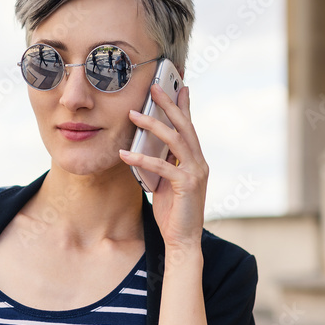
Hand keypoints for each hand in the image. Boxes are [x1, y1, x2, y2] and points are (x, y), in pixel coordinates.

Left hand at [119, 84, 207, 250]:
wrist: (182, 239)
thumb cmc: (173, 211)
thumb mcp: (166, 182)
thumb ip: (163, 164)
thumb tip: (147, 147)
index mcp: (195, 160)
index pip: (189, 127)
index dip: (184, 106)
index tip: (179, 85)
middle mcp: (199, 163)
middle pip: (184, 126)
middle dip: (169, 105)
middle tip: (155, 87)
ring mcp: (196, 172)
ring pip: (175, 140)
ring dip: (153, 125)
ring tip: (133, 114)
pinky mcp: (187, 185)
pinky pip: (162, 166)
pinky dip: (142, 158)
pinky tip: (125, 153)